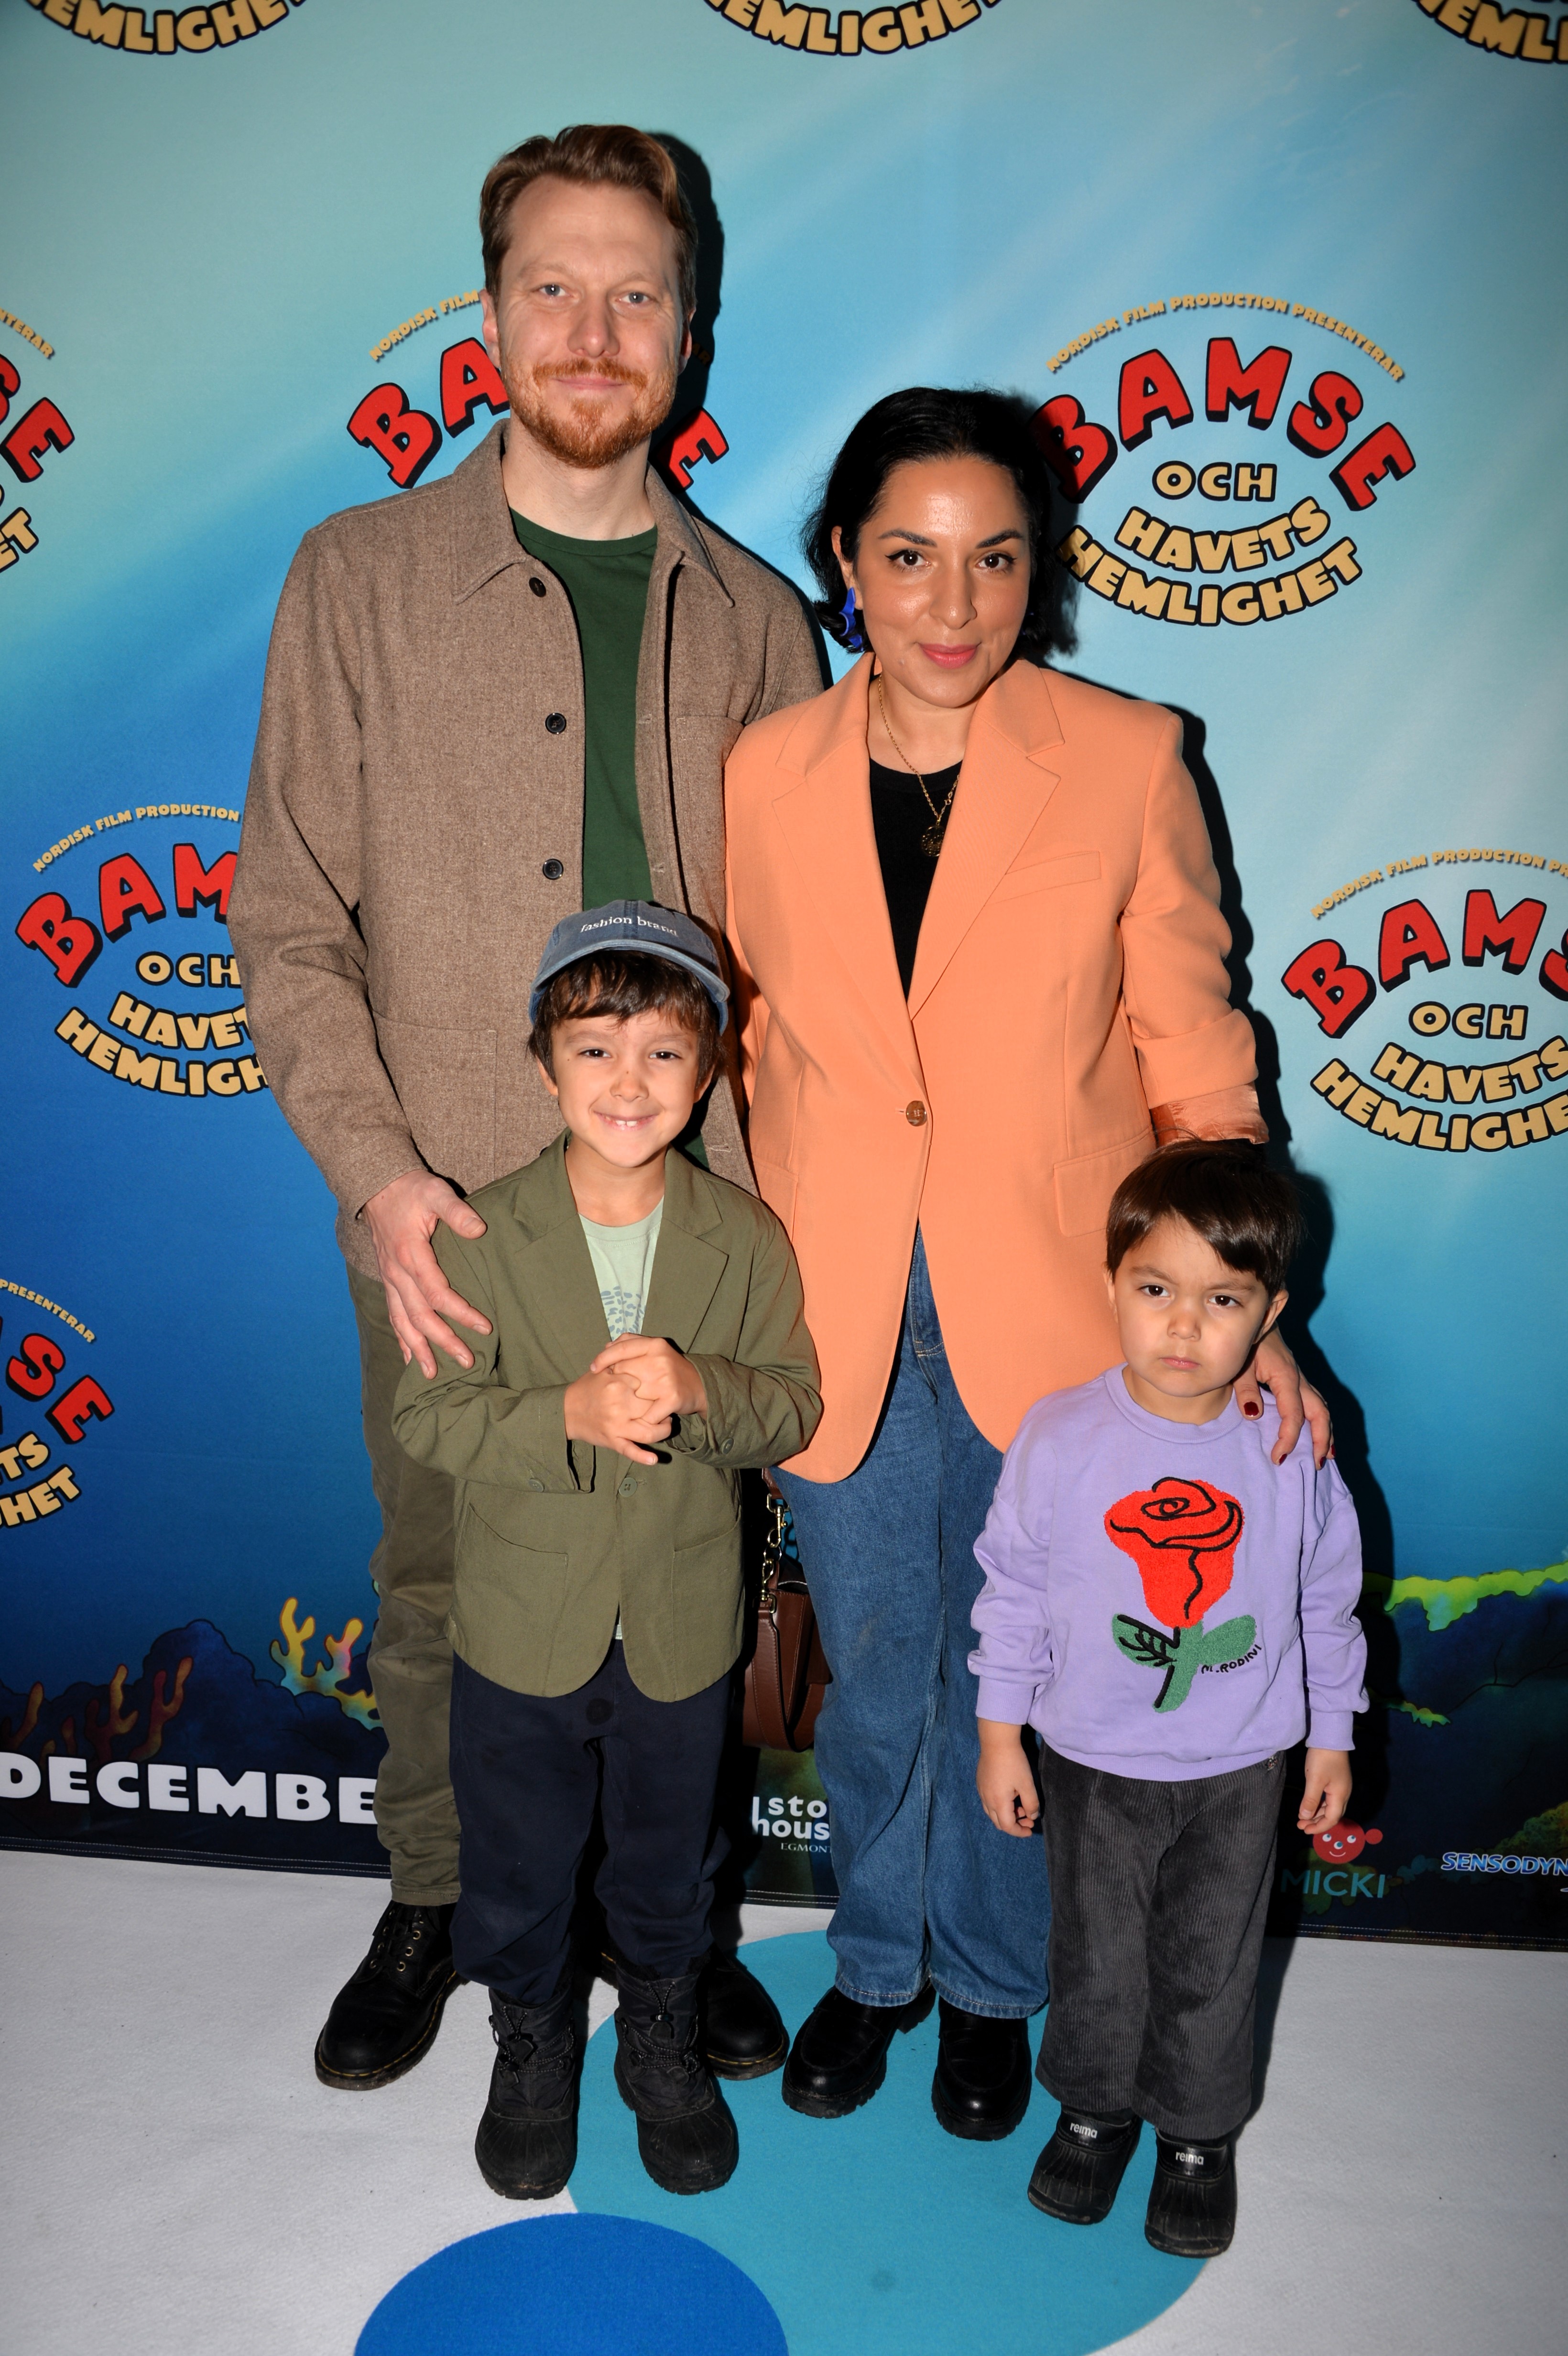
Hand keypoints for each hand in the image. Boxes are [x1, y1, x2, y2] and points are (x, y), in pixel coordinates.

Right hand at [363, 1169, 490, 1377]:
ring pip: (402, 1322)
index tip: (485, 1327)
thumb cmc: (411, 1190)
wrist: (378, 1187)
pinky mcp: (388, 1281)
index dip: (461, 1313)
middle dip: (443, 1341)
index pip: (437, 1294)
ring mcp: (389, 1280)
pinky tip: (409, 1357)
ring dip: (418, 1349)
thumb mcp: (436, 1193)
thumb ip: (457, 1211)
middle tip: (467, 1361)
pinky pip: (393, 1315)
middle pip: (420, 1317)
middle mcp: (397, 1274)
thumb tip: (479, 1230)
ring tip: (432, 1374)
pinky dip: (401, 1339)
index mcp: (411, 1255)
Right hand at [564, 1365, 673, 1467]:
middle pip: (652, 1408)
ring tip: (666, 1425)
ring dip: (662, 1430)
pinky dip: (642, 1457)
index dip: (656, 1386)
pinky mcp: (612, 1440)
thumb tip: (643, 1354)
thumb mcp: (602, 1371)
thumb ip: (622, 1362)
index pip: (648, 1385)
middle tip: (668, 1406)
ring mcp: (616, 1425)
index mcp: (617, 1384)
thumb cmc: (587, 1388)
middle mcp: (619, 1405)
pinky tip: (654, 1459)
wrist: (566, 1410)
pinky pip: (630, 1450)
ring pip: (648, 1432)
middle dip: (662, 1408)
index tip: (659, 1386)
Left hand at [588, 1333, 708, 1423]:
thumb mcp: (654, 1350)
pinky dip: (642, 1419)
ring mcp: (666, 1379)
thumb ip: (631, 1343)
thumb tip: (607, 1346)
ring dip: (627, 1402)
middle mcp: (660, 1359)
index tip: (593, 1368)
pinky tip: (642, 1419)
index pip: (621, 1348)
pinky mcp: (671, 1398)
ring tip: (627, 1405)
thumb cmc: (670, 1369)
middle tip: (617, 1390)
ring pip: (632, 1394)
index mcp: (654, 1345)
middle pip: (622, 1371)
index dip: (603, 1358)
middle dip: (616, 1381)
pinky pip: (646, 1414)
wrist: (699, 1385)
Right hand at [975, 1721, 1040, 1838]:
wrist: (996, 1741)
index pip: (1008, 1827)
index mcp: (998, 1802)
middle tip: (1028, 1818)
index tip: (1030, 1830)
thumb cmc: (1014, 1763)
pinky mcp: (980, 1783)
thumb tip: (1032, 1816)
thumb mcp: (1027, 1784)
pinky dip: (1000, 1806)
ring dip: (1007, 1815)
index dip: (1020, 1832)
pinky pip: (988, 1802)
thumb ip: (1031, 1804)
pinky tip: (1010, 1796)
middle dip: (1014, 1825)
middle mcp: (986, 1800)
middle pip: (998, 1822)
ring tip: (1021, 1806)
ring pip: (992, 1813)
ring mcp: (981, 1791)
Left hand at [1239, 1328, 1331, 1468]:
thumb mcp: (1241, 1365)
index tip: (1279, 1457)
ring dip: (1326, 1433)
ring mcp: (1301, 1379)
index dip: (1289, 1438)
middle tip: (1315, 1464)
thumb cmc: (1247, 1342)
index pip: (1294, 1414)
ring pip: (1322, 1408)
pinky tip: (1320, 1436)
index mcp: (1286, 1377)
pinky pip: (1316, 1403)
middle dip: (1321, 1440)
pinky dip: (1321, 1422)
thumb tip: (1254, 1415)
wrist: (1256, 1319)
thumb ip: (1246, 1390)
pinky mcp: (1298, 1380)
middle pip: (1320, 1412)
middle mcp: (1299, 1379)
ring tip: (1325, 1457)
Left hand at [1297, 1748, 1351, 1833]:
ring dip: (1316, 1814)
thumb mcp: (1314, 1780)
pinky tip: (1308, 1805)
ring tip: (1302, 1818)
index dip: (1319, 1827)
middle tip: (1301, 1825)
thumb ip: (1310, 1800)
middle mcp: (1343, 1793)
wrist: (1330, 1737)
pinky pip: (1327, 1798)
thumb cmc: (1322, 1758)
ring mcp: (1340, 1786)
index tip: (1305, 1830)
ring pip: (1329, 1806)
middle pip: (1332, 1814)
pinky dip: (1318, 1804)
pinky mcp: (1335, 1780)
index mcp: (1340, 1795)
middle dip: (1317, 1822)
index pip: (1332, 1819)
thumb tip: (1305, 1817)